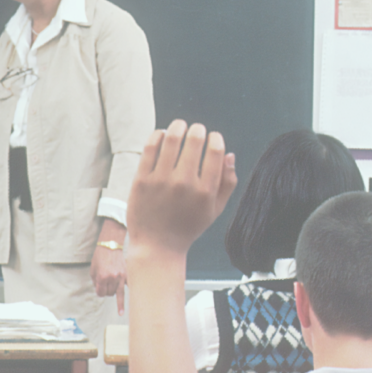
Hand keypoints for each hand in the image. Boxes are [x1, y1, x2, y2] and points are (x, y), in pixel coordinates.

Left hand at [91, 218, 127, 314]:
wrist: (111, 245)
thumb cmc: (100, 256)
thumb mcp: (93, 269)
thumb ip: (95, 281)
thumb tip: (100, 291)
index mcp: (102, 277)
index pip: (101, 293)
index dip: (99, 293)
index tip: (100, 291)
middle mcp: (112, 278)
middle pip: (109, 293)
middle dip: (107, 292)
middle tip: (106, 287)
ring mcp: (121, 277)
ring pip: (118, 293)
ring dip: (116, 296)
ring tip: (120, 313)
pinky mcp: (127, 274)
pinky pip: (129, 287)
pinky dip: (130, 294)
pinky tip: (134, 302)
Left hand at [127, 121, 236, 255]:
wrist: (157, 246)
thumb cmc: (187, 227)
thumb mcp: (214, 210)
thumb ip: (227, 183)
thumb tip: (230, 154)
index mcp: (205, 191)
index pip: (215, 151)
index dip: (215, 138)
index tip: (213, 137)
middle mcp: (184, 184)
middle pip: (194, 140)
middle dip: (198, 129)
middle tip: (196, 130)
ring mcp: (161, 181)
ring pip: (171, 138)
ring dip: (178, 126)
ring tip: (179, 126)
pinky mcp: (142, 180)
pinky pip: (150, 147)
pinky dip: (157, 135)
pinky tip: (162, 135)